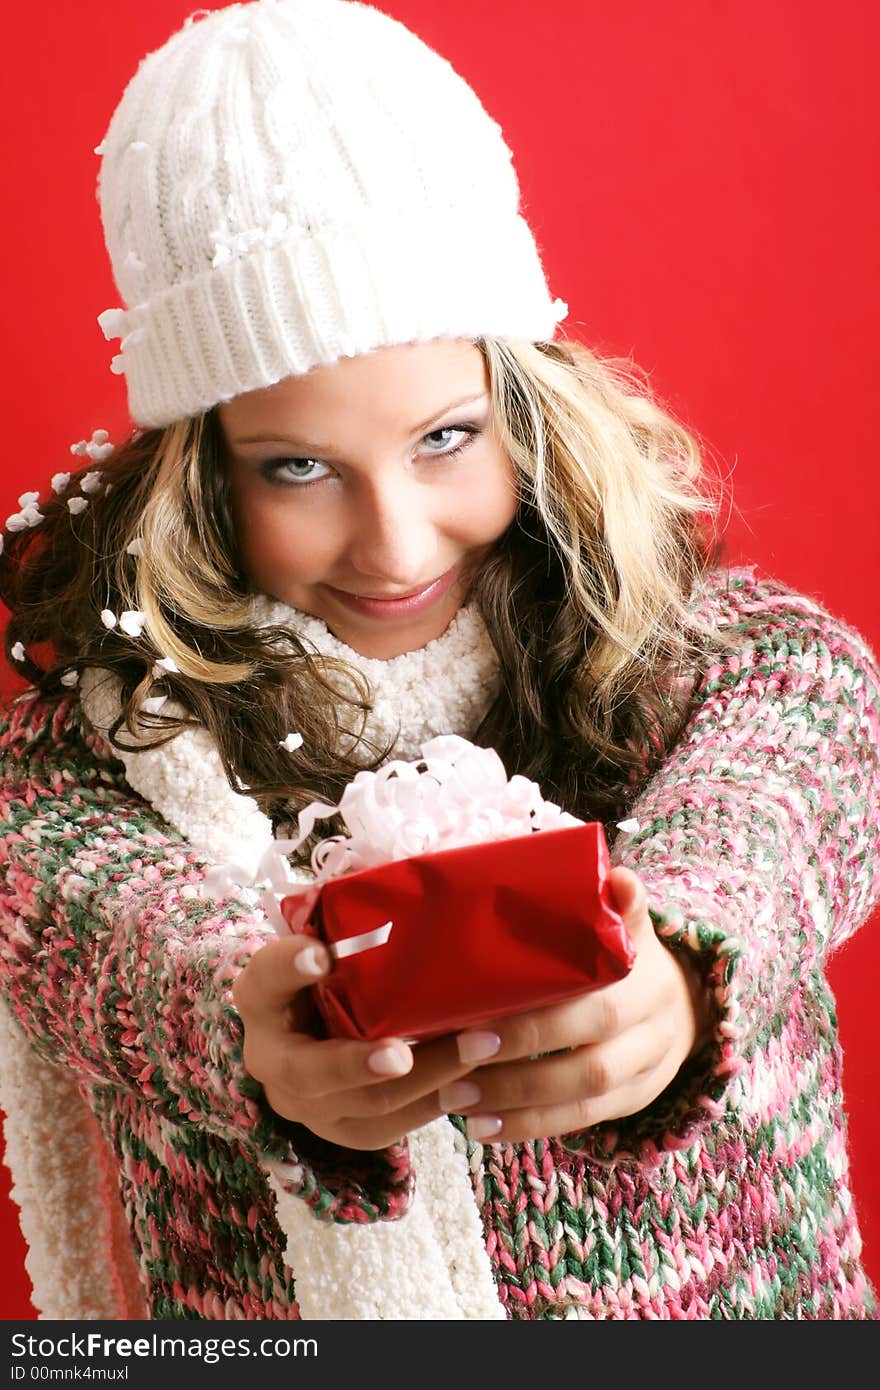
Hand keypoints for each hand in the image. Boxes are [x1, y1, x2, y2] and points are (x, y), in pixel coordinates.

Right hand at [231, 934, 485, 1149]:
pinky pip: (388, 1131)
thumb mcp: (333, 933)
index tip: (321, 951)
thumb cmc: (338, 965)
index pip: (265, 976)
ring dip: (427, 1081)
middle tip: (406, 1051)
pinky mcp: (340, 1130)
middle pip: (311, 1070)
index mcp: (262, 994)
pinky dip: (434, 1106)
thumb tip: (419, 869)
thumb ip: (356, 910)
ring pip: (363, 1107)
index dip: (289, 966)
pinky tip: (476, 1081)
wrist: (318, 1025)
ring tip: (480, 1048)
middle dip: (363, 1064)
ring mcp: (303, 1102)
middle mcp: (270, 1055)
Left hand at [437, 865, 712, 1143]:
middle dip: (520, 1066)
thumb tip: (618, 875)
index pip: (599, 1006)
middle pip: (591, 1063)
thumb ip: (618, 904)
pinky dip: (529, 1127)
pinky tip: (482, 1128)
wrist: (679, 997)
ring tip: (455, 1099)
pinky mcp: (632, 1102)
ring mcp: (647, 1072)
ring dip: (516, 1105)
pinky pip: (582, 1124)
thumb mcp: (628, 923)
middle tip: (457, 1058)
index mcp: (648, 980)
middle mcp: (655, 1031)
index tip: (474, 1021)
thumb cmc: (625, 952)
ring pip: (585, 1101)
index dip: (539, 1023)